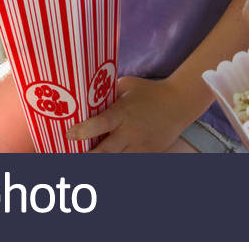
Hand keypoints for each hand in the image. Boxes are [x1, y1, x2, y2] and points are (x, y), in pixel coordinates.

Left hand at [65, 77, 188, 151]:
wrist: (179, 103)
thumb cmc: (149, 92)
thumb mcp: (127, 85)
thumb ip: (108, 92)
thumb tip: (85, 96)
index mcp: (123, 113)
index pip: (101, 124)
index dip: (83, 131)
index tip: (69, 134)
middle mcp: (130, 132)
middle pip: (105, 152)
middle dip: (86, 158)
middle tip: (69, 159)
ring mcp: (139, 146)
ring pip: (116, 161)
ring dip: (100, 162)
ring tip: (83, 162)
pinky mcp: (147, 154)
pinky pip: (127, 162)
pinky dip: (116, 162)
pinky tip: (105, 161)